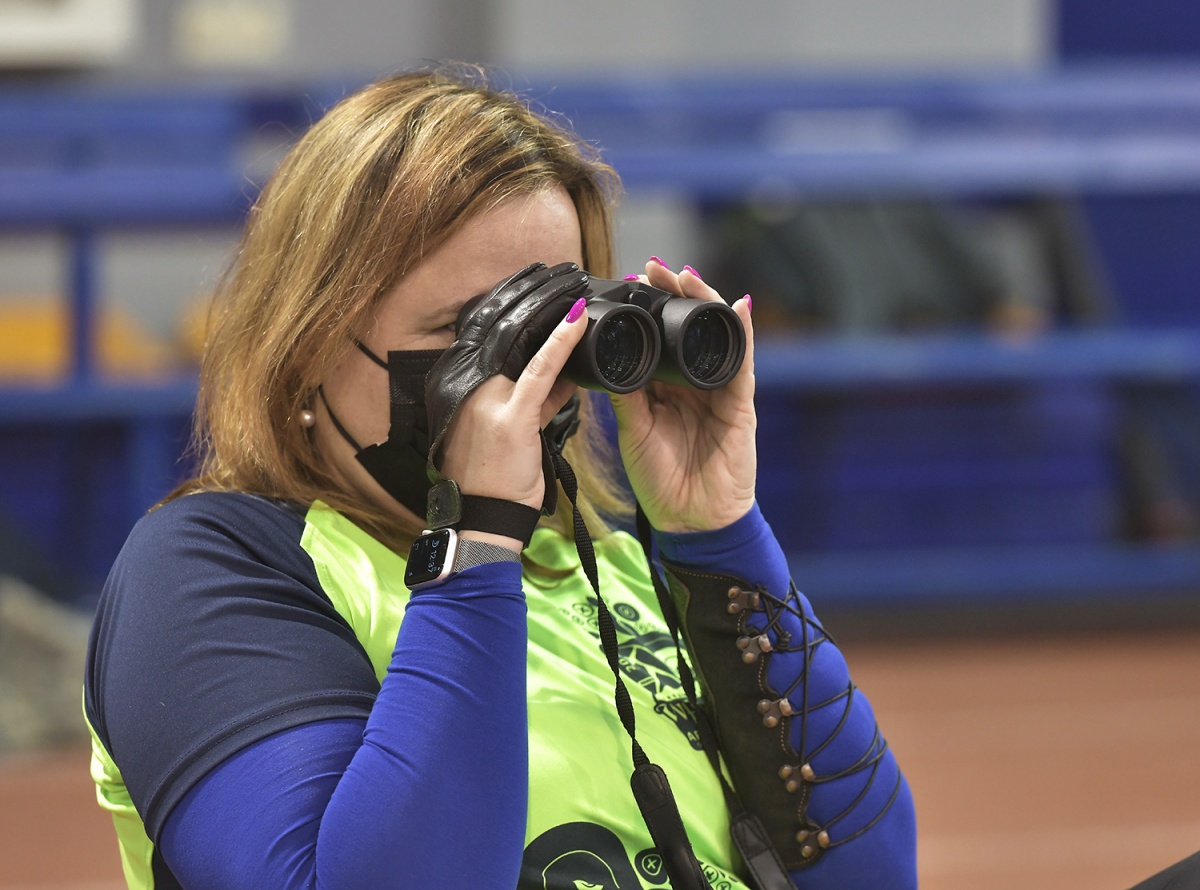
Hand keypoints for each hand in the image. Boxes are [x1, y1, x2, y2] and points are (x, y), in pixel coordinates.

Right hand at [428, 263, 589, 512]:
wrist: (481, 520)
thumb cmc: (495, 482)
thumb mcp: (515, 433)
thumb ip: (536, 400)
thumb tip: (565, 377)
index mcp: (466, 386)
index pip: (496, 335)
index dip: (520, 308)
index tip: (545, 286)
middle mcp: (471, 385)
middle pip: (506, 330)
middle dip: (534, 300)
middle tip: (564, 275)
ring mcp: (487, 399)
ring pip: (522, 341)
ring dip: (550, 310)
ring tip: (574, 284)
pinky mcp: (510, 415)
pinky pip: (540, 370)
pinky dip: (562, 342)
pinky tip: (578, 318)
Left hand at [609, 260, 755, 532]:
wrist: (690, 522)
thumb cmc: (660, 481)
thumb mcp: (633, 430)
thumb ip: (624, 394)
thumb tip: (606, 358)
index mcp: (666, 388)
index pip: (659, 337)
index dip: (648, 309)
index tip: (629, 281)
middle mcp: (693, 383)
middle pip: (687, 327)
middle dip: (674, 294)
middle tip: (653, 268)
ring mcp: (719, 391)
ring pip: (715, 335)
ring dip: (704, 302)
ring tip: (686, 275)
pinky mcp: (740, 404)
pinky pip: (742, 362)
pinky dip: (743, 333)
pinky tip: (738, 307)